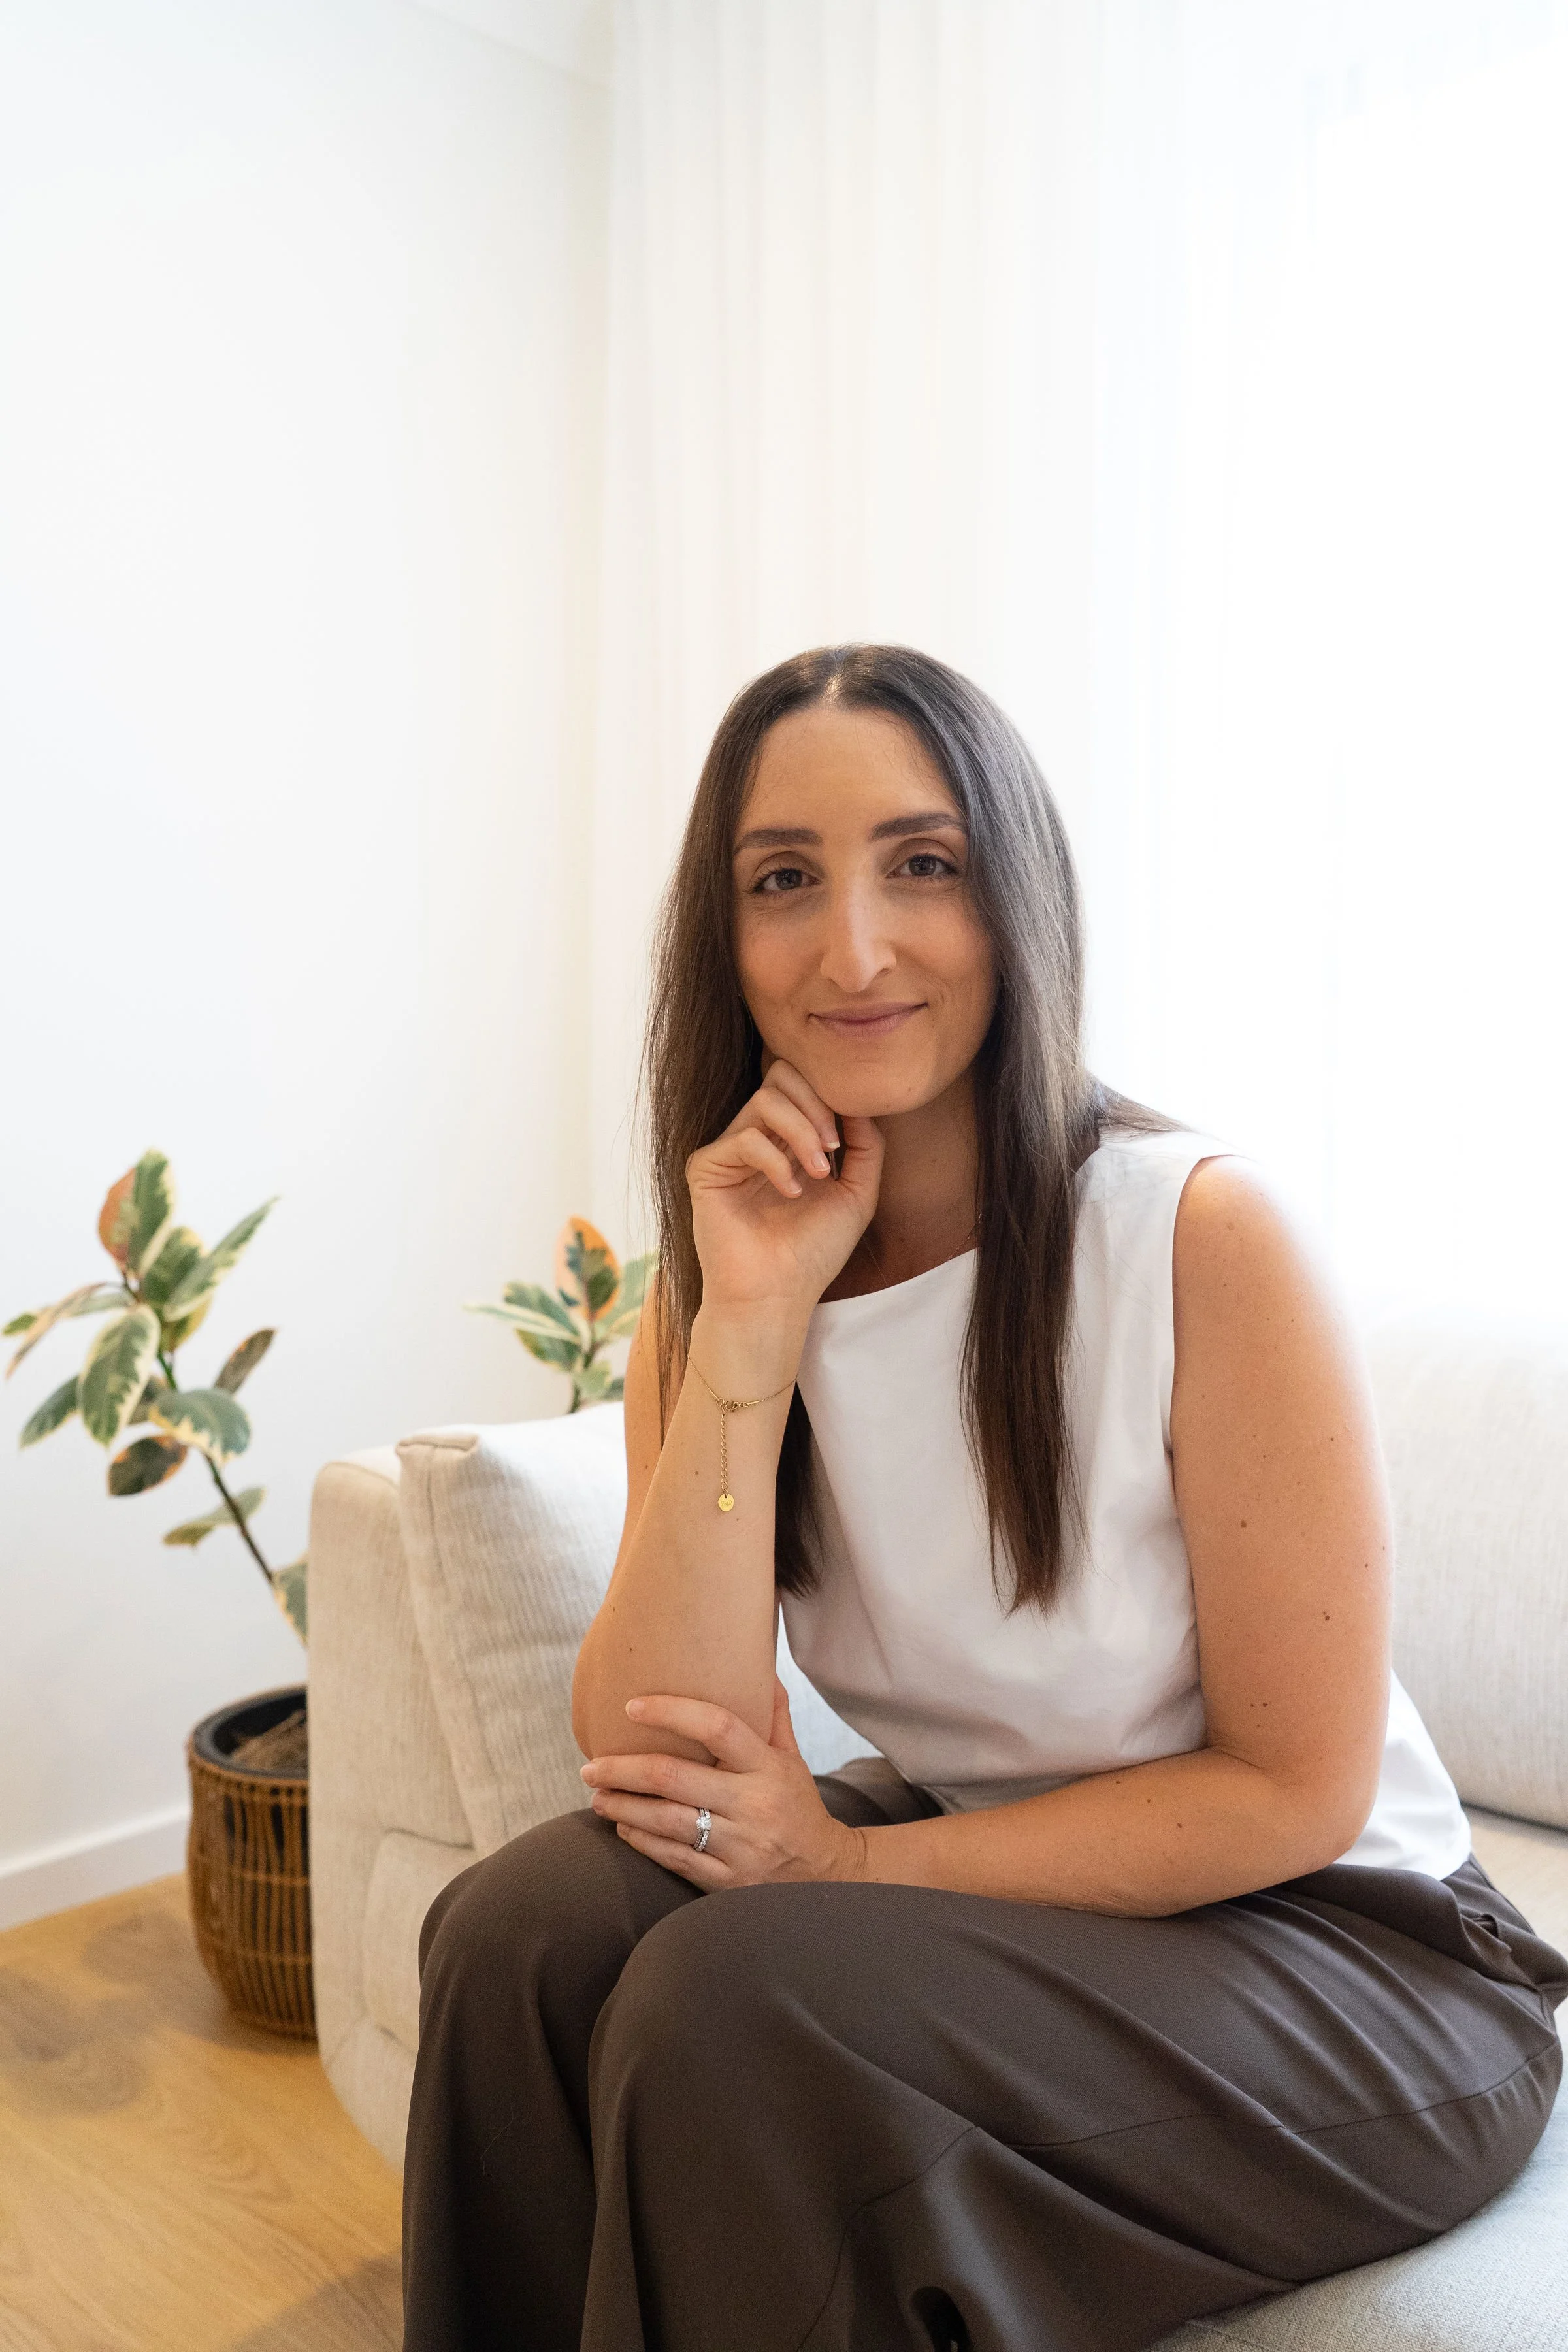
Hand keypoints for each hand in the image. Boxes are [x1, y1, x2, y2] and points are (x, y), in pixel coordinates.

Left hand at [578, 1679, 866, 1889]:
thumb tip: (760, 1668)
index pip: (718, 1728)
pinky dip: (643, 1841)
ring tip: (597, 1796)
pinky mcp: (727, 1881)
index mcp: (768, 1768)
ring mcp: (739, 1846)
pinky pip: (675, 1859)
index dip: (672, 1713)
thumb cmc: (797, 1806)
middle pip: (676, 1778)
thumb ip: (772, 1716)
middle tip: (591, 1765)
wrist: (823, 1874)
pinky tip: (623, 1826)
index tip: (632, 1707)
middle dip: (624, 1770)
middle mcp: (753, 1805)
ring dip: (624, 1807)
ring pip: (668, 1822)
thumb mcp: (792, 1759)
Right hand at [687, 1061, 881, 1322]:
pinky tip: (792, 1193)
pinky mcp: (707, 1168)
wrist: (776, 1297)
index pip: (802, 1084)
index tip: (848, 1139)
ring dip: (802, 1132)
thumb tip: (861, 1101)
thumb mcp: (858, 1192)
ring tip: (820, 1173)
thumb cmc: (813, 1252)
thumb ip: (865, 1144)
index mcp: (787, 1139)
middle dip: (817, 1104)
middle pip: (781, 1076)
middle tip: (834, 1148)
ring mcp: (729, 1151)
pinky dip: (777, 1162)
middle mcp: (756, 1138)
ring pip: (765, 1100)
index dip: (830, 1097)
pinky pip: (746, 1138)